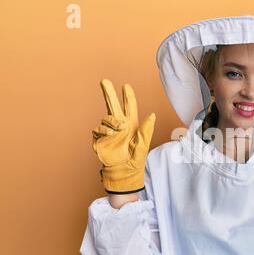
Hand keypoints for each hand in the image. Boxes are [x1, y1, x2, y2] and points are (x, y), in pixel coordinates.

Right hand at [92, 79, 155, 193]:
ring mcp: (109, 132)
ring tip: (118, 130)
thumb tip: (152, 114)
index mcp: (132, 125)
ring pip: (106, 117)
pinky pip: (98, 129)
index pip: (129, 107)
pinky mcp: (100, 139)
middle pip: (113, 105)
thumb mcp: (143, 145)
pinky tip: (109, 135)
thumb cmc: (135, 160)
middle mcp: (119, 126)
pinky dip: (103, 130)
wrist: (123, 173)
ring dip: (112, 121)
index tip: (126, 85)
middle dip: (109, 93)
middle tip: (104, 81)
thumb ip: (147, 129)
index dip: (128, 96)